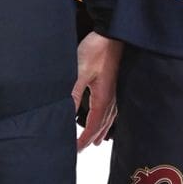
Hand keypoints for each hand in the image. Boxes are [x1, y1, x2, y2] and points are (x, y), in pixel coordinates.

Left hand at [73, 31, 121, 149]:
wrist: (114, 33)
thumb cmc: (98, 49)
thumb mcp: (80, 71)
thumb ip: (73, 94)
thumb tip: (66, 115)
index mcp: (104, 97)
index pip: (93, 126)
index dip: (84, 140)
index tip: (75, 150)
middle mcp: (112, 97)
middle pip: (103, 124)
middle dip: (92, 137)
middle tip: (82, 149)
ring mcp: (116, 90)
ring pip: (109, 117)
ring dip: (101, 129)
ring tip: (97, 139)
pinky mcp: (116, 82)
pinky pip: (113, 108)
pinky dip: (107, 118)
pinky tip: (106, 115)